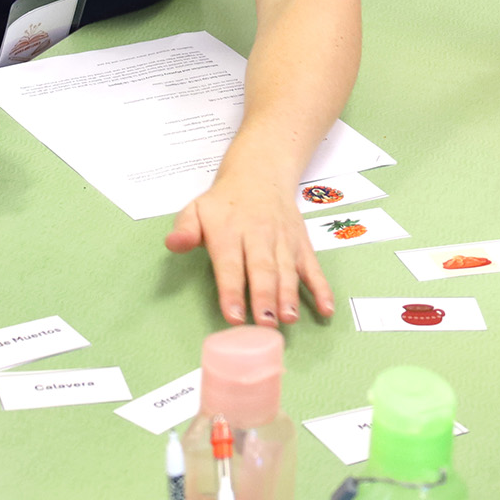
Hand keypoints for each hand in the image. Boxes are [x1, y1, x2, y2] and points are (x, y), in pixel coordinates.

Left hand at [165, 167, 333, 325]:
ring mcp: (283, 241)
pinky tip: (326, 309)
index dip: (231, 291)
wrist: (258, 175)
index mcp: (229, 231)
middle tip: (265, 324)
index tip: (233, 316)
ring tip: (288, 319)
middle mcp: (258, 236)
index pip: (229, 264)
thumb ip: (185, 230)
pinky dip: (322, 288)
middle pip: (262, 269)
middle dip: (264, 297)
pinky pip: (313, 268)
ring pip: (287, 270)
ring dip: (289, 296)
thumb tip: (173, 244)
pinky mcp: (302, 245)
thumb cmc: (224, 203)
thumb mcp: (196, 209)